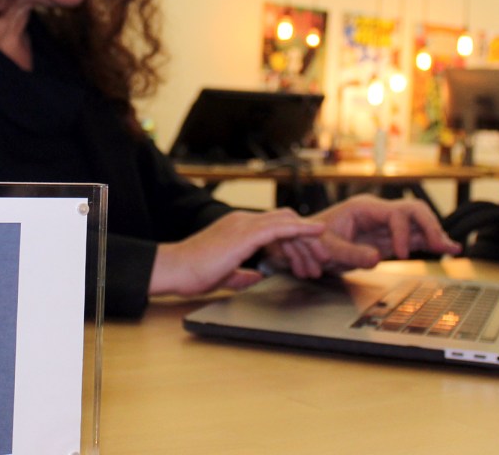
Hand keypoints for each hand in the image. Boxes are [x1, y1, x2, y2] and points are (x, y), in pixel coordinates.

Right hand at [149, 209, 325, 297]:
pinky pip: (280, 226)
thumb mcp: (224, 274)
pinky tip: (315, 233)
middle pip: (286, 221)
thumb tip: (254, 277)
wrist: (175, 269)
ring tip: (322, 256)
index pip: (275, 227)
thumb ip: (241, 274)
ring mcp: (244, 224)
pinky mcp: (245, 233)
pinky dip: (300, 228)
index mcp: (238, 229)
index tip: (308, 260)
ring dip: (307, 238)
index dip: (295, 241)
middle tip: (321, 261)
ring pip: (286, 222)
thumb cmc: (193, 272)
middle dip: (307, 240)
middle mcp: (243, 221)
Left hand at [310, 194, 460, 272]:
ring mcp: (385, 226)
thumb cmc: (313, 240)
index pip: (395, 214)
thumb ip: (349, 253)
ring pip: (418, 223)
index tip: (399, 255)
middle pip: (413, 211)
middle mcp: (378, 213)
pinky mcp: (387, 239)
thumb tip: (376, 259)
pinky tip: (445, 249)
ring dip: (434, 234)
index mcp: (364, 208)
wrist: (306, 244)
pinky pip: (413, 237)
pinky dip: (428, 243)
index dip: (402, 233)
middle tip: (441, 246)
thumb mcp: (327, 247)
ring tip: (452, 249)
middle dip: (429, 226)